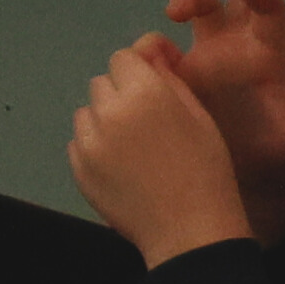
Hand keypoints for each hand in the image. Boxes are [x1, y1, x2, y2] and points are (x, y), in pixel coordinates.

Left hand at [68, 36, 255, 267]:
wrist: (190, 232)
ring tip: (134, 146)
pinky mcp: (78, 168)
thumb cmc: (206, 171)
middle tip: (148, 120)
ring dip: (105, 119)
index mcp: (144, 94)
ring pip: (87, 111)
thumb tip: (149, 51)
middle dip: (122, 92)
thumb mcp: (199, 116)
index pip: (123, 58)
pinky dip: (95, 146)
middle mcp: (109, 112)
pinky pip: (79, 141)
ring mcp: (89, 142)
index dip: (139, 69)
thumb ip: (169, 79)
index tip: (154, 84)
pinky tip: (121, 166)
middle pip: (103, 82)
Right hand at [161, 0, 284, 234]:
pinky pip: (159, 53)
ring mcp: (206, 62)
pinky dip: (150, 48)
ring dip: (185, 0)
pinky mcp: (178, 82)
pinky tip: (146, 57)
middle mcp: (239, 48)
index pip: (267, 8)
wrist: (253, 191)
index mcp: (272, 55)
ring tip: (173, 17)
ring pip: (194, 12)